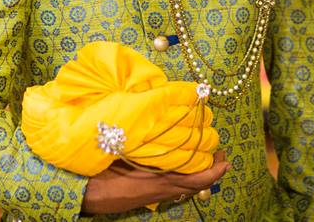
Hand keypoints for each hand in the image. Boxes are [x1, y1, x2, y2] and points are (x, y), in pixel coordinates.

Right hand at [80, 150, 229, 214]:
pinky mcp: (148, 195)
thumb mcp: (123, 150)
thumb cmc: (103, 172)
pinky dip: (182, 176)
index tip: (226, 160)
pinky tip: (177, 163)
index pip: (198, 178)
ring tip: (201, 155)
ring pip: (185, 187)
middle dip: (210, 171)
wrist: (87, 195)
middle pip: (196, 185)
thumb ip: (142, 139)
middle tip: (218, 154)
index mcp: (161, 180)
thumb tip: (155, 118)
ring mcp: (155, 194)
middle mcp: (162, 189)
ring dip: (197, 174)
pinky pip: (173, 187)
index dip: (215, 171)